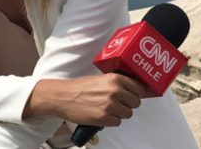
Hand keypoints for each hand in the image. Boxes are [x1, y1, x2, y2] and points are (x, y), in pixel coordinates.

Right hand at [25, 74, 143, 126]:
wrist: (62, 96)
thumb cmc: (78, 88)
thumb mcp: (100, 79)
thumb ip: (116, 83)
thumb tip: (130, 90)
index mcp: (115, 79)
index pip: (139, 88)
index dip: (135, 93)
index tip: (132, 95)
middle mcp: (115, 91)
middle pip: (135, 102)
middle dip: (128, 104)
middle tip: (117, 103)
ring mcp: (110, 105)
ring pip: (128, 114)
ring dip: (119, 113)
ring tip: (107, 109)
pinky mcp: (104, 118)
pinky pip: (117, 122)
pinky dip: (111, 121)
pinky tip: (102, 114)